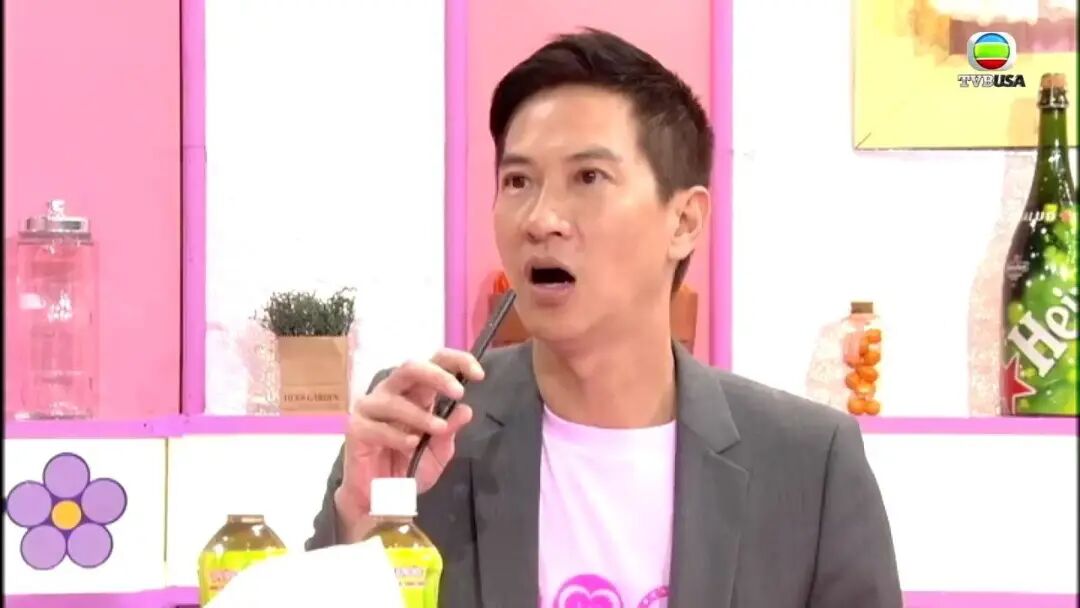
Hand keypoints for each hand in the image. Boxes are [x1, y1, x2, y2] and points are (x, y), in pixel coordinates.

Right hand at [334, 348, 483, 538]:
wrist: (381, 499)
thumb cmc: (408, 468)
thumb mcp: (438, 451)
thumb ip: (450, 430)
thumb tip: (466, 409)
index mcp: (414, 393)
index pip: (433, 363)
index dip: (456, 361)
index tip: (478, 374)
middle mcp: (391, 393)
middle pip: (410, 368)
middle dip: (437, 376)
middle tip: (458, 393)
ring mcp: (370, 409)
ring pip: (395, 400)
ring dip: (421, 415)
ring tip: (438, 430)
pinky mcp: (356, 429)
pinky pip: (378, 427)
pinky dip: (398, 436)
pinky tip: (411, 445)